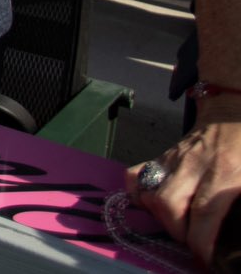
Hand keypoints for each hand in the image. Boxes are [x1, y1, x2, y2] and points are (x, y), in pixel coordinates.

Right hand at [128, 104, 240, 267]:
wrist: (233, 110)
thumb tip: (240, 232)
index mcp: (225, 172)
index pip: (204, 213)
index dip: (201, 241)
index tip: (205, 256)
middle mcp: (193, 164)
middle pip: (168, 204)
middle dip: (176, 231)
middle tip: (190, 241)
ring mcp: (173, 157)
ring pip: (148, 191)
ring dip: (158, 215)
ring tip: (175, 224)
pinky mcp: (161, 154)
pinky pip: (136, 175)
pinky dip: (138, 192)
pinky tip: (152, 202)